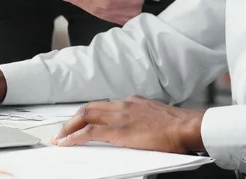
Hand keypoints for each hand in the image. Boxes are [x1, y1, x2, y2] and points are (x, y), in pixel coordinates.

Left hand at [54, 96, 205, 153]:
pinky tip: (66, 143)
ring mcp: (119, 116)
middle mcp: (123, 105)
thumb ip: (143, 119)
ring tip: (60, 137)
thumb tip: (138, 129)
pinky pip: (89, 132)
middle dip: (73, 119)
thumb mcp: (156, 117)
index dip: (89, 114)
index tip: (80, 122)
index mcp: (133, 102)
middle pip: (90, 108)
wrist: (185, 126)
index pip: (104, 105)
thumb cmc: (177, 126)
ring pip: (85, 116)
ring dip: (69, 127)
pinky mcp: (118, 130)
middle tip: (62, 130)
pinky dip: (74, 137)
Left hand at [61, 0, 150, 24]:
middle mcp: (130, 11)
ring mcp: (125, 18)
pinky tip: (81, 2)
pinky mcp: (120, 20)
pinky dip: (90, 9)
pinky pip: (102, 15)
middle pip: (101, 10)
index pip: (107, 3)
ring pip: (100, 14)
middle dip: (82, 3)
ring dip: (84, 6)